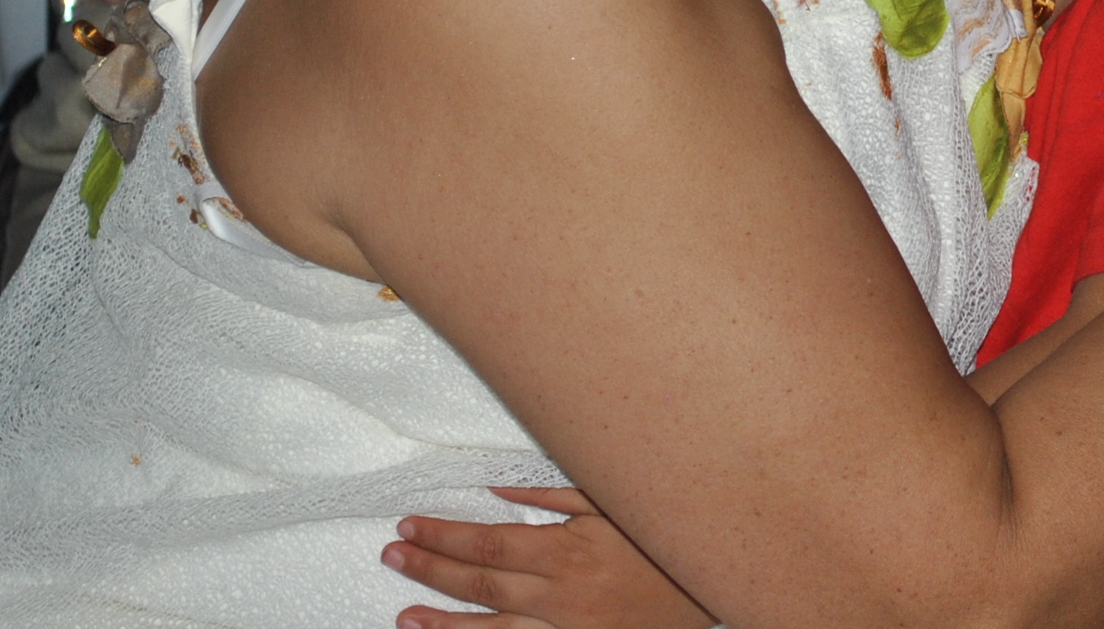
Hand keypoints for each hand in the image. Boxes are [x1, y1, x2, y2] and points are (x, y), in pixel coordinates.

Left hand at [384, 487, 711, 628]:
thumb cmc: (659, 539)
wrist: (712, 592)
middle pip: (480, 585)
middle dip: (430, 570)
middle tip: (392, 555)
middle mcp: (561, 597)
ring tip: (404, 616)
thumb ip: (554, 495)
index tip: (409, 524)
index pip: (487, 543)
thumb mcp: (612, 504)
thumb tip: (497, 489)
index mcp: (568, 552)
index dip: (443, 535)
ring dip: (443, 624)